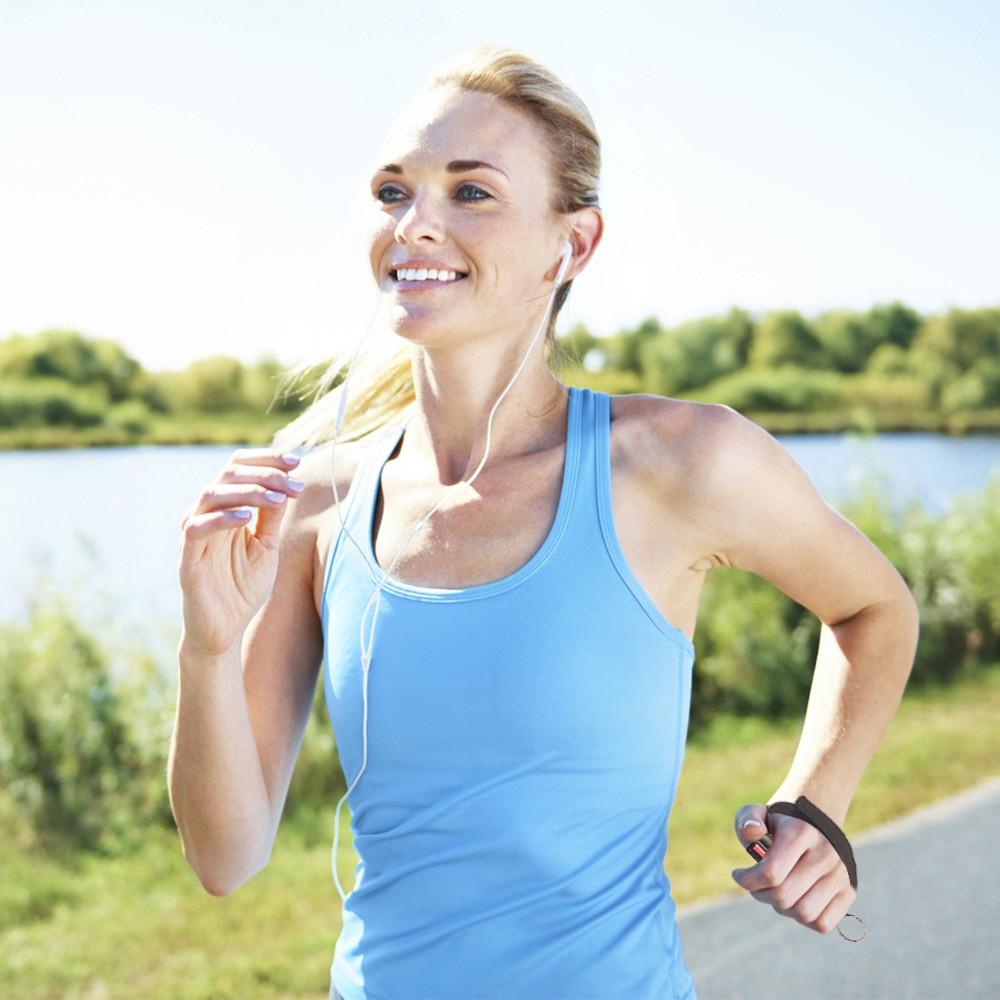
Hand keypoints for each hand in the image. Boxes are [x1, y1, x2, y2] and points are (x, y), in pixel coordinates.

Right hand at [177, 447, 304, 656]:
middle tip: (293, 482)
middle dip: (264, 473)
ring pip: (212, 494)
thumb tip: (286, 482)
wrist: (225, 630)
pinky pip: (197, 528)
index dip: (265, 460)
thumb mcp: (266, 547)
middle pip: (227, 475)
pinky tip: (247, 518)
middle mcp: (207, 515)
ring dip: (248, 491)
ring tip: (278, 497)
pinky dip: (222, 518)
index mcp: (225, 509)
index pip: (238, 468)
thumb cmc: (243, 587)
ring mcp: (194, 534)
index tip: (296, 461)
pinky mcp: (187, 558)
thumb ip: (272, 517)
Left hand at [730, 803, 857, 934]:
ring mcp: (841, 873)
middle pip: (784, 897)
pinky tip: (794, 900)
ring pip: (804, 913)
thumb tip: (752, 832)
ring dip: (782, 908)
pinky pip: (822, 923)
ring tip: (776, 891)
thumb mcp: (757, 812)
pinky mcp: (849, 891)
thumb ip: (747, 820)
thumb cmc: (778, 823)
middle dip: (761, 894)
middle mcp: (826, 853)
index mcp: (801, 831)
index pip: (771, 872)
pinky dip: (803, 918)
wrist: (815, 821)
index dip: (747, 880)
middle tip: (756, 884)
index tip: (738, 874)